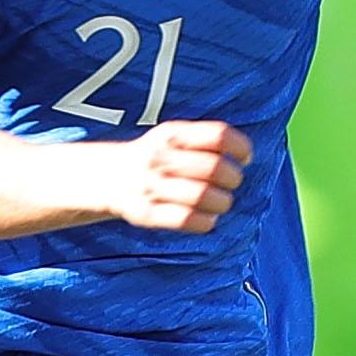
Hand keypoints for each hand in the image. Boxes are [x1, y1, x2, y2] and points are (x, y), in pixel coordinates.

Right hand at [112, 121, 251, 232]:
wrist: (109, 176)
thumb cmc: (156, 156)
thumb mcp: (174, 135)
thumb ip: (207, 139)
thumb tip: (246, 155)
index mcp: (172, 134)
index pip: (218, 135)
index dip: (240, 147)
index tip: (245, 158)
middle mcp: (161, 157)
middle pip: (214, 167)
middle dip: (233, 178)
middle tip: (231, 183)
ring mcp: (152, 186)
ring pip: (202, 196)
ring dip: (222, 202)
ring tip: (222, 202)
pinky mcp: (146, 213)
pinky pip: (186, 220)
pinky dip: (205, 221)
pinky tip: (208, 218)